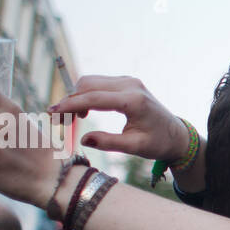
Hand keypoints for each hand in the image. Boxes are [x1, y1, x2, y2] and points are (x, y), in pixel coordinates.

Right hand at [50, 75, 188, 162]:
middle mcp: (130, 85)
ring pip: (91, 81)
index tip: (52, 112)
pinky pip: (99, 83)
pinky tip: (84, 111)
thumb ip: (109, 143)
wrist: (176, 134)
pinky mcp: (126, 82)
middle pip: (88, 84)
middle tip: (57, 119)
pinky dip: (87, 94)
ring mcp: (129, 81)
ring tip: (70, 118)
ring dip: (77, 96)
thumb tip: (83, 139)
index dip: (70, 104)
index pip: (94, 98)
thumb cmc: (158, 143)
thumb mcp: (134, 147)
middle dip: (70, 100)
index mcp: (133, 101)